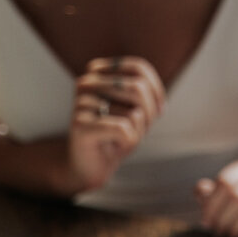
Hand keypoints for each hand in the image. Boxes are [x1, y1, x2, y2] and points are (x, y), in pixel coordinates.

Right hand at [67, 56, 165, 193]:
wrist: (90, 167)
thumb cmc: (114, 137)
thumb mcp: (136, 111)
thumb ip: (145, 96)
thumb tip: (158, 102)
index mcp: (97, 72)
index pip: (138, 69)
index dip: (155, 92)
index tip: (156, 112)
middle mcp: (87, 83)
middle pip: (138, 88)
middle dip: (149, 114)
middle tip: (138, 131)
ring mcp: (81, 103)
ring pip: (133, 112)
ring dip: (136, 132)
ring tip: (120, 139)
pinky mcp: (80, 124)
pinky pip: (123, 129)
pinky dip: (128, 142)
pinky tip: (114, 147)